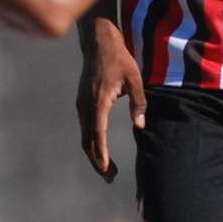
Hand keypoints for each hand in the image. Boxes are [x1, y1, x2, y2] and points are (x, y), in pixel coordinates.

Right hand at [76, 17, 145, 179]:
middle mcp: (86, 105)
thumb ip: (138, 102)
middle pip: (88, 141)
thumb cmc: (120, 59)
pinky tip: (101, 152)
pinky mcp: (82, 103)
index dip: (102, 153)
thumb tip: (141, 126)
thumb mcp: (135, 78)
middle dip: (98, 162)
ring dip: (95, 155)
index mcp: (99, 100)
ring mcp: (82, 104)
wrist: (98, 42)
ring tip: (108, 171)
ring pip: (85, 137)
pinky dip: (92, 143)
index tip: (105, 169)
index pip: (99, 132)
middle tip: (110, 179)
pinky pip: (85, 129)